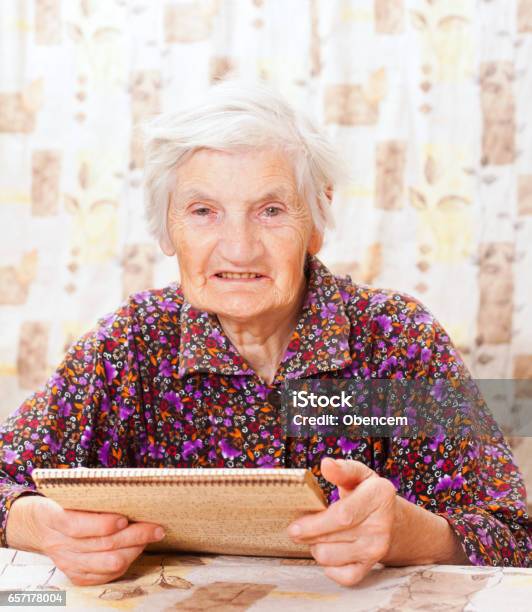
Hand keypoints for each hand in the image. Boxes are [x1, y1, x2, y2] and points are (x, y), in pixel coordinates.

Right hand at [6, 495, 164, 585]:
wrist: (39, 525)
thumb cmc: (65, 500)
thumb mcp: (70, 490)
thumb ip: (91, 488)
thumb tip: (126, 482)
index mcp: (55, 518)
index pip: (76, 526)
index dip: (102, 524)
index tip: (124, 517)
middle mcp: (60, 545)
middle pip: (101, 546)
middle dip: (135, 536)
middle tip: (157, 528)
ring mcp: (68, 563)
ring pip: (108, 564)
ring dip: (135, 550)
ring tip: (151, 536)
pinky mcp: (76, 576)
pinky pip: (106, 576)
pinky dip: (125, 563)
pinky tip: (137, 549)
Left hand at [287, 457, 396, 586]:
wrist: (391, 519)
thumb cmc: (367, 493)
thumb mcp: (358, 474)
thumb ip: (342, 469)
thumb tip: (326, 464)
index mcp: (379, 496)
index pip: (342, 515)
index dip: (315, 523)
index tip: (294, 526)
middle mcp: (381, 526)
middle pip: (332, 538)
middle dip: (308, 535)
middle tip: (297, 530)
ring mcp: (377, 549)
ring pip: (331, 558)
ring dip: (316, 549)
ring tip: (316, 537)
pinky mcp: (371, 566)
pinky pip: (342, 577)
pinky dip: (329, 568)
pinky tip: (328, 553)